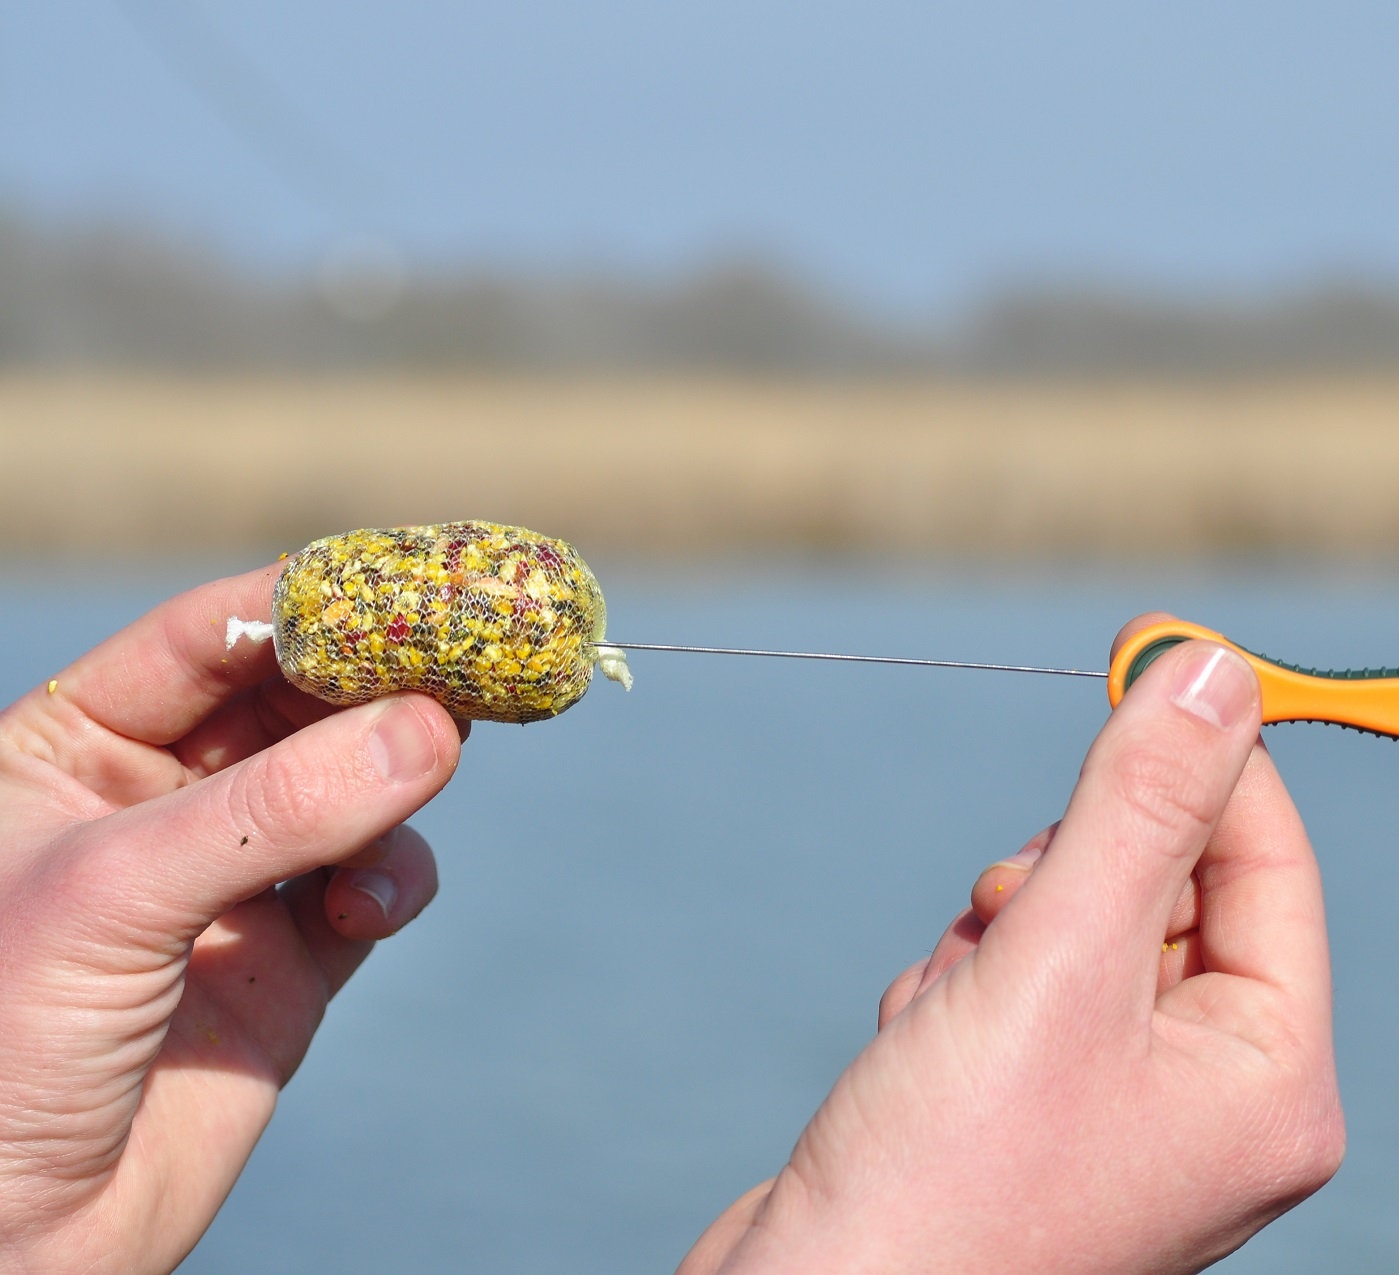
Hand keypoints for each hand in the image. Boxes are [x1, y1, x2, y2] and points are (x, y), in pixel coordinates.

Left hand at [0, 565, 462, 1273]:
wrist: (13, 1238)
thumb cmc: (3, 1044)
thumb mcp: (118, 895)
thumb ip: (277, 807)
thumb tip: (435, 729)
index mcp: (73, 745)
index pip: (214, 636)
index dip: (320, 603)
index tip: (427, 583)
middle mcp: (160, 797)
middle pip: (305, 699)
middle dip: (391, 682)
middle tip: (488, 657)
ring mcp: (235, 877)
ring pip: (359, 783)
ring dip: (402, 781)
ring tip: (432, 776)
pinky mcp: (295, 958)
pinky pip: (376, 881)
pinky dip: (393, 882)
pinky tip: (365, 914)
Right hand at [684, 615, 1342, 1273]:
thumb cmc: (949, 1182)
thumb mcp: (1059, 964)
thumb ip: (1139, 808)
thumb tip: (1214, 670)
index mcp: (1272, 1080)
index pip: (1268, 859)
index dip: (1204, 751)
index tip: (1146, 648)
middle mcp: (1213, 1095)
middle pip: (1164, 883)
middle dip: (1064, 877)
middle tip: (1010, 924)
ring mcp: (1124, 1105)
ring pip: (1075, 921)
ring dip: (996, 936)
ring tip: (951, 1019)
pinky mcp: (1036, 1105)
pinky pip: (1017, 979)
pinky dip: (958, 985)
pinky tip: (921, 1053)